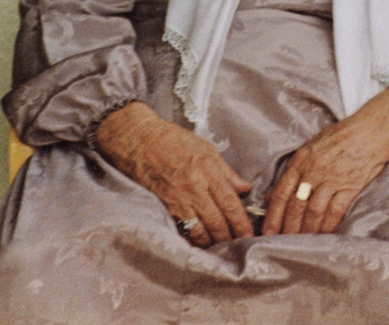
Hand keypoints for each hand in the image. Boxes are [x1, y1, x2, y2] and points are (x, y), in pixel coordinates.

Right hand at [94, 101, 253, 247]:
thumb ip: (227, 172)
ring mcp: (177, 201)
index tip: (249, 235)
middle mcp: (194, 189)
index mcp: (208, 172)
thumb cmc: (173, 141)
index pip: (230, 204)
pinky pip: (180, 231)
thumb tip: (244, 189)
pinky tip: (198, 244)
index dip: (241, 223)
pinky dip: (191, 240)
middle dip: (229, 238)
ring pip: (199, 232)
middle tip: (238, 246)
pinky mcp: (162, 209)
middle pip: (217, 223)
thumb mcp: (206, 149)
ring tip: (220, 248)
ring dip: (211, 243)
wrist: (139, 141)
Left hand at [262, 113, 388, 235]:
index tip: (267, 232)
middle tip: (283, 243)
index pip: (281, 194)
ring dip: (306, 230)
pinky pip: (335, 211)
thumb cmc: (341, 137)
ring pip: (313, 212)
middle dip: (287, 228)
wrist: (372, 131)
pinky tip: (323, 234)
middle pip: (295, 206)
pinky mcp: (350, 186)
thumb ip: (294, 170)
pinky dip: (327, 226)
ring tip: (302, 242)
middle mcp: (313, 170)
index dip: (272, 216)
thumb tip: (275, 195)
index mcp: (300, 160)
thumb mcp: (311, 147)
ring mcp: (332, 179)